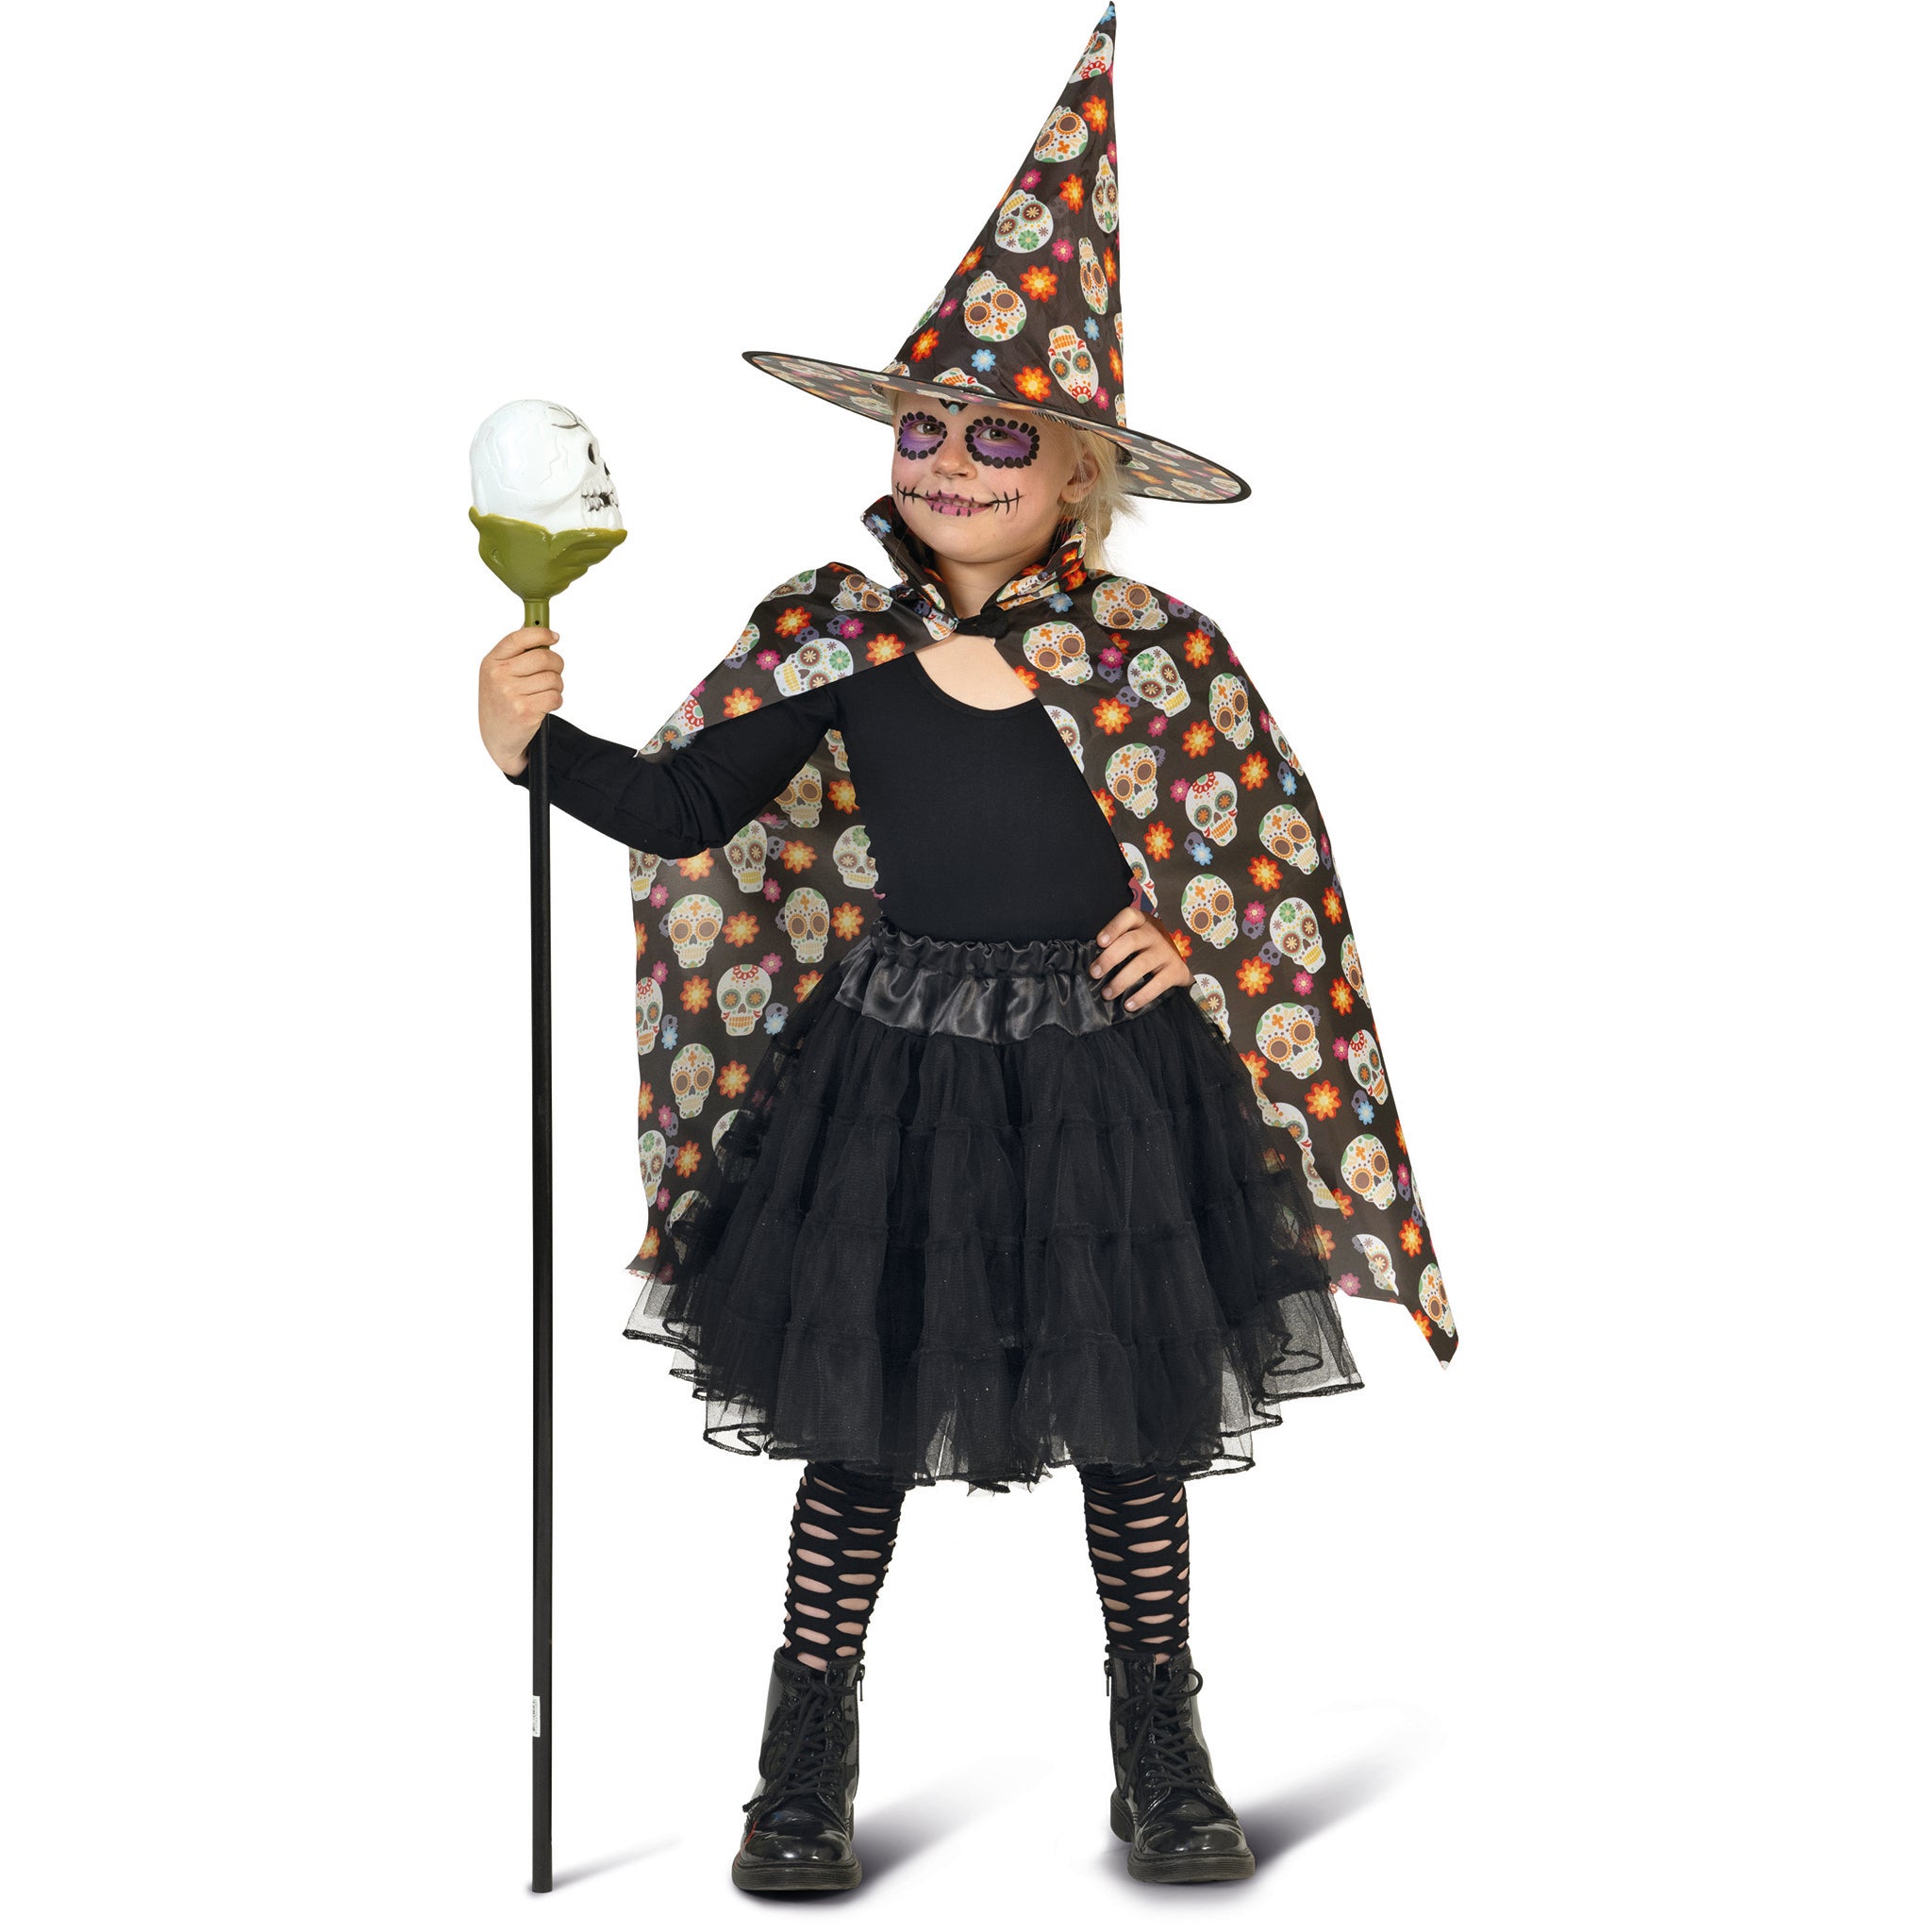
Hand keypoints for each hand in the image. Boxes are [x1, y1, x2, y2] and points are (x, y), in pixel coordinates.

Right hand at [480, 625, 563, 776]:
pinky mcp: (526, 712)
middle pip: (543, 657)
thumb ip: (515, 653)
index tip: (554, 636)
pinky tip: (544, 705)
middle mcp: (498, 676)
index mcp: (491, 662)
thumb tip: (539, 630)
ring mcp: (511, 694)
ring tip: (544, 693)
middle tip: (554, 671)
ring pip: (553, 678)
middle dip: (556, 664)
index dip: (541, 633)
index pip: (519, 638)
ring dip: (556, 686)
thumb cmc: (501, 702)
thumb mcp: (497, 674)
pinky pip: (555, 697)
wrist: (496, 737)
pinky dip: (556, 701)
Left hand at [1089, 904, 1190, 1011]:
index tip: (1099, 942)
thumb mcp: (1139, 934)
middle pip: (1130, 941)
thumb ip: (1120, 940)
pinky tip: (1129, 1005)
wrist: (1190, 956)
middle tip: (1094, 973)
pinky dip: (1142, 996)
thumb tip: (1094, 961)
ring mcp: (1166, 952)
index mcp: (1143, 922)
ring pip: (1141, 964)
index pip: (1129, 916)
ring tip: (1107, 993)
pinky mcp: (1176, 970)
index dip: (1113, 928)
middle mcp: (1155, 934)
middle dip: (1109, 958)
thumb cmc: (1151, 946)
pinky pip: (1157, 984)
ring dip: (1121, 981)